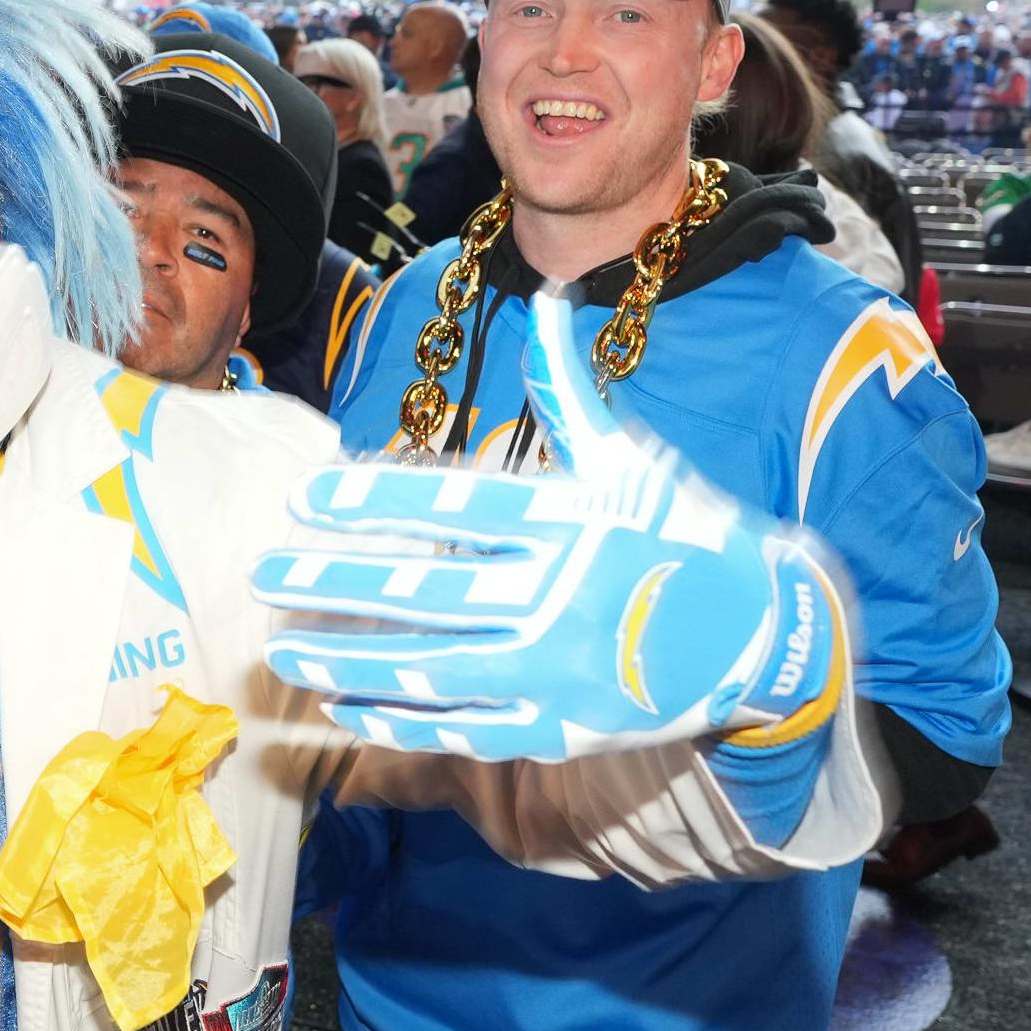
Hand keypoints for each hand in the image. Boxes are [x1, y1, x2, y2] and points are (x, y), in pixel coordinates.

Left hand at [253, 294, 850, 760]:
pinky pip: (470, 729)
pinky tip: (346, 706)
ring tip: (284, 649)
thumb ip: (570, 389)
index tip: (308, 498)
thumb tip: (547, 301)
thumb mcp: (632, 457)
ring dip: (352, 663)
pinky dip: (405, 720)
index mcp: (573, 522)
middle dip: (335, 585)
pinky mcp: (567, 729)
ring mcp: (563, 672)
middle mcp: (562, 597)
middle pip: (428, 593)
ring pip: (436, 670)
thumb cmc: (685, 531)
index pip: (454, 505)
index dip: (376, 501)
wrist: (768, 633)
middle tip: (263, 574)